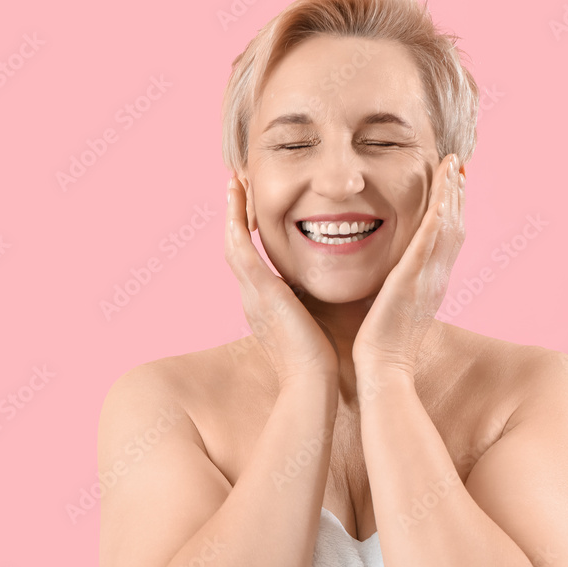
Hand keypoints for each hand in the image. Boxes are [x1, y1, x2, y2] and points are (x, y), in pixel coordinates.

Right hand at [224, 174, 338, 383]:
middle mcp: (251, 296)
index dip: (247, 231)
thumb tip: (335, 281)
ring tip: (234, 183)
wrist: (312, 383)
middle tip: (234, 184)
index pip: (250, 258)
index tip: (252, 207)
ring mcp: (251, 293)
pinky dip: (237, 224)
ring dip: (232, 211)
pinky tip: (236, 202)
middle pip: (234, 245)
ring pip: (233, 242)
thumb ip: (316, 298)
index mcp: (263, 303)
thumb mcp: (314, 319)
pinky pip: (241, 250)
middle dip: (234, 214)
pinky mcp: (260, 292)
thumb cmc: (320, 359)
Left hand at [352, 154, 465, 375]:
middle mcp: (437, 277)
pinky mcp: (412, 280)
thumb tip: (381, 272)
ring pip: (447, 227)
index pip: (446, 237)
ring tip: (451, 166)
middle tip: (456, 163)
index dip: (451, 208)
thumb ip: (390, 285)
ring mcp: (428, 277)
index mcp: (431, 282)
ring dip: (451, 194)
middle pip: (455, 226)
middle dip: (456, 193)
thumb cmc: (379, 344)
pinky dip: (437, 216)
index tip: (451, 182)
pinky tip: (440, 195)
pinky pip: (429, 242)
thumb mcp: (390, 305)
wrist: (382, 368)